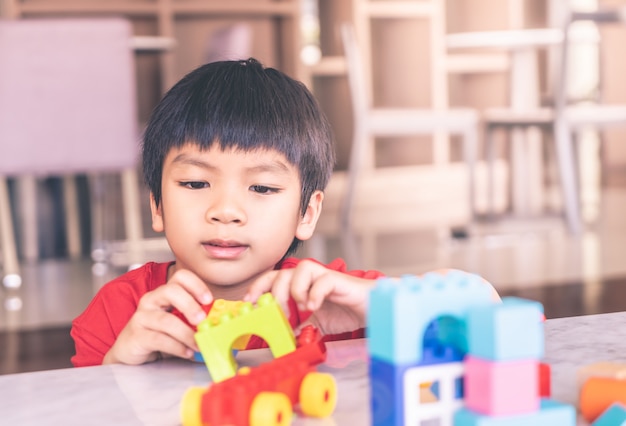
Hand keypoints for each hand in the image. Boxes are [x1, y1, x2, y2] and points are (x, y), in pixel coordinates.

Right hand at [103, 269, 212, 364]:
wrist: (130, 351)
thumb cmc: (158, 334)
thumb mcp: (178, 322)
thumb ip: (195, 319)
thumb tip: (221, 321)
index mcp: (165, 293)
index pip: (180, 276)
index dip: (196, 285)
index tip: (208, 300)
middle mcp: (152, 300)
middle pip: (171, 291)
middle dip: (190, 305)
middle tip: (202, 320)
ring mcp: (142, 317)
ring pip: (166, 320)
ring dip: (186, 334)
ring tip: (198, 344)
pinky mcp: (136, 335)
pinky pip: (158, 339)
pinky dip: (176, 347)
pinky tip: (186, 352)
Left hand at [245, 260, 375, 335]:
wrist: (372, 310)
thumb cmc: (346, 312)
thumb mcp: (316, 323)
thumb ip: (299, 326)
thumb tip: (280, 337)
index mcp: (301, 286)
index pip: (274, 278)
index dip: (259, 286)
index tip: (249, 301)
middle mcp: (311, 278)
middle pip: (283, 272)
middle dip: (276, 293)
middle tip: (281, 313)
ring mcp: (325, 278)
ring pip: (302, 269)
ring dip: (295, 290)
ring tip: (302, 308)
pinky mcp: (340, 281)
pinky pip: (323, 279)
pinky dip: (315, 294)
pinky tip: (315, 307)